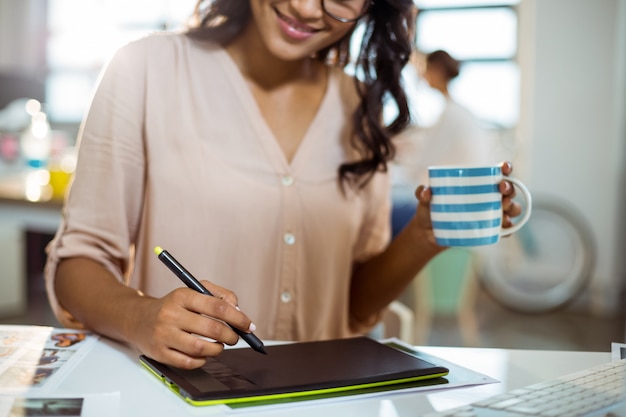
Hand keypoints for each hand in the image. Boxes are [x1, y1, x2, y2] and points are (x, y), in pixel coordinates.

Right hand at [129, 281, 254, 368]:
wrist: (138, 318)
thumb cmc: (174, 306)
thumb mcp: (193, 291)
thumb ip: (219, 295)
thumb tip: (238, 310)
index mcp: (182, 295)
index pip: (218, 307)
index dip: (238, 318)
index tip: (248, 325)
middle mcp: (171, 314)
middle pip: (212, 329)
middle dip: (231, 336)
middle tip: (235, 338)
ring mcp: (164, 335)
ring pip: (201, 348)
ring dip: (217, 350)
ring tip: (220, 346)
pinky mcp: (159, 353)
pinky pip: (188, 362)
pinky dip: (202, 361)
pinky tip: (203, 355)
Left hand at [414, 161, 522, 243]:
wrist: (428, 234)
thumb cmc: (430, 211)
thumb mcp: (424, 201)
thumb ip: (422, 194)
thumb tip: (426, 190)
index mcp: (477, 184)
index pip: (497, 173)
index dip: (505, 168)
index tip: (504, 168)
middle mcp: (489, 197)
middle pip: (509, 190)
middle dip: (510, 188)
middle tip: (501, 189)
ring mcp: (491, 214)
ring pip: (511, 209)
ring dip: (512, 207)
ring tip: (504, 208)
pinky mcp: (489, 230)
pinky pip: (505, 230)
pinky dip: (509, 228)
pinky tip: (505, 227)